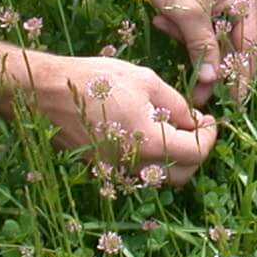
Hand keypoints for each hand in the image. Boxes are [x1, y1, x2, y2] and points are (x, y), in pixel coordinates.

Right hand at [31, 54, 217, 187]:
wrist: (46, 92)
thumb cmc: (95, 79)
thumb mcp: (145, 80)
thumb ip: (177, 105)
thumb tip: (193, 121)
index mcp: (149, 142)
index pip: (197, 152)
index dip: (210, 135)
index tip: (208, 119)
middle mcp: (134, 165)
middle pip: (182, 174)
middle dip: (195, 152)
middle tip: (193, 126)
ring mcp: (115, 171)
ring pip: (158, 177)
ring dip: (171, 159)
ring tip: (167, 128)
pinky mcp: (101, 169)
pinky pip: (135, 172)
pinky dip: (147, 159)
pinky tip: (142, 133)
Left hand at [131, 0, 256, 105]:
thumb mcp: (188, 14)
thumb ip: (203, 48)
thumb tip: (213, 81)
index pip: (249, 48)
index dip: (242, 77)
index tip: (236, 104)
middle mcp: (239, 0)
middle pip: (231, 45)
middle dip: (210, 65)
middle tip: (198, 94)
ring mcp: (221, 0)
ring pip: (211, 38)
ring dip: (189, 42)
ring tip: (166, 28)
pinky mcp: (202, 0)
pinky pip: (197, 26)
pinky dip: (181, 29)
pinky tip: (161, 20)